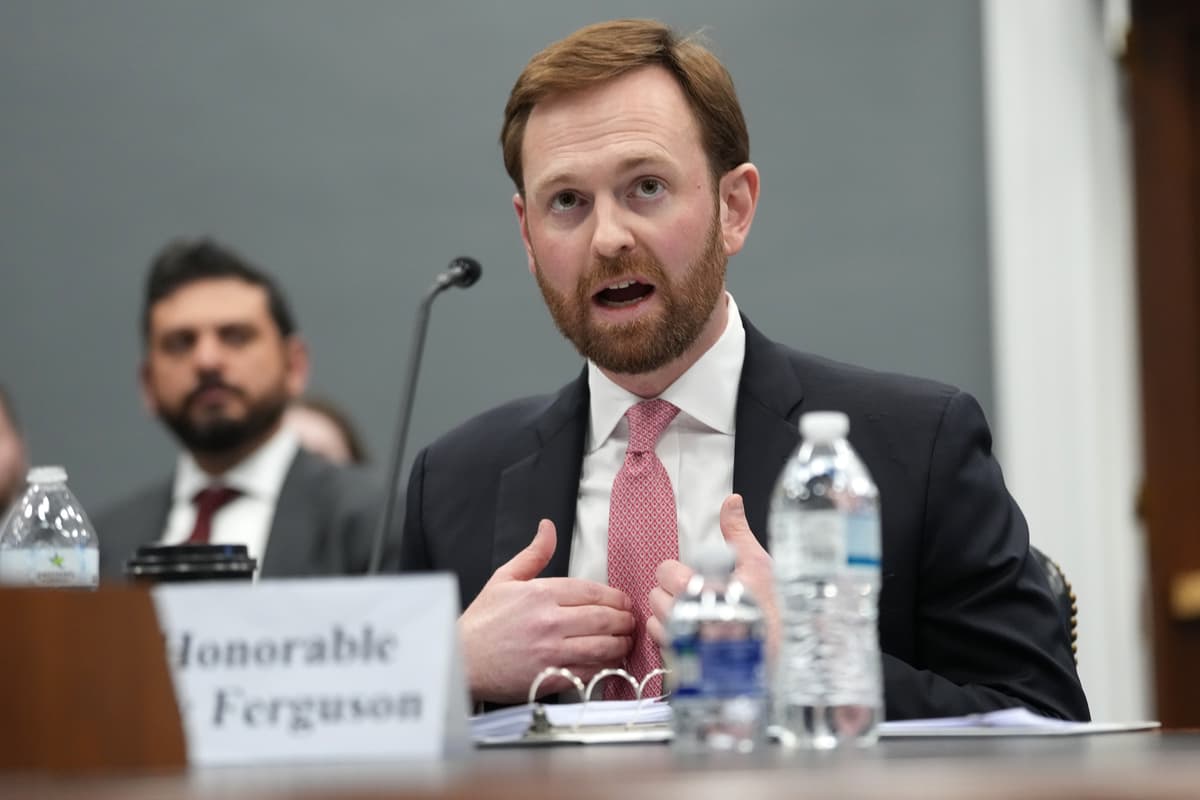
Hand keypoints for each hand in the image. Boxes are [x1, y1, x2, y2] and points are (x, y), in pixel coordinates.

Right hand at [458, 519, 635, 703]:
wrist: (462, 660)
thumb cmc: (482, 622)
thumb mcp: (504, 579)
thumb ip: (534, 554)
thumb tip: (548, 528)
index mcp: (541, 593)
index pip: (593, 591)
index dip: (615, 597)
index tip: (622, 602)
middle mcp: (549, 621)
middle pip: (604, 618)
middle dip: (624, 619)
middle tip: (629, 621)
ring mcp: (552, 651)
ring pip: (603, 645)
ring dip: (621, 643)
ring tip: (625, 640)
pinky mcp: (552, 676)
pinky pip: (590, 671)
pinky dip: (607, 666)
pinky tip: (610, 661)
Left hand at [647, 494, 779, 661]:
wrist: (772, 662)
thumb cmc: (767, 613)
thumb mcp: (759, 567)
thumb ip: (738, 533)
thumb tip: (731, 500)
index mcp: (702, 589)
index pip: (665, 571)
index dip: (678, 572)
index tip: (696, 578)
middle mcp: (687, 617)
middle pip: (655, 594)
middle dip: (674, 593)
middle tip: (698, 597)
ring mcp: (682, 641)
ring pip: (655, 617)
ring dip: (670, 615)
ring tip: (696, 617)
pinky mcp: (680, 660)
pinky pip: (659, 641)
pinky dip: (670, 636)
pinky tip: (691, 634)